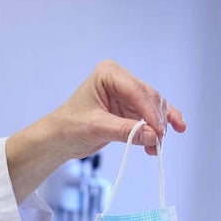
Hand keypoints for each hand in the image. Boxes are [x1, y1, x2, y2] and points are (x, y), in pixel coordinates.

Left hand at [5, 60, 185, 202]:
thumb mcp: (97, 128)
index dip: (150, 112)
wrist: (59, 139)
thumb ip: (126, 131)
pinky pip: (148, 119)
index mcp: (109, 74)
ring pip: (153, 108)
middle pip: (149, 98)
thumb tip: (153, 136)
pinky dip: (154, 131)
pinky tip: (156, 145)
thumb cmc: (70, 127)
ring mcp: (126, 94)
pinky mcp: (129, 109)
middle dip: (157, 120)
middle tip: (160, 141)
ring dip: (158, 128)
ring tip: (157, 147)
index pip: (136, 91)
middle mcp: (120, 80)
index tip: (159, 131)